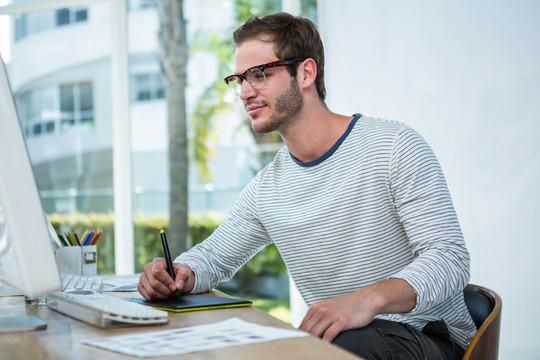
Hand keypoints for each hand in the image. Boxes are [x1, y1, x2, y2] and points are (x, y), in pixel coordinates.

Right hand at [138, 258, 194, 300]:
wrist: (175, 278)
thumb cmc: (179, 273)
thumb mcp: (185, 271)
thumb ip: (184, 276)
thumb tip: (178, 285)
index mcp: (158, 262)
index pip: (157, 271)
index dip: (166, 281)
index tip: (174, 287)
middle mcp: (148, 268)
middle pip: (154, 283)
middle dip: (165, 290)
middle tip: (173, 292)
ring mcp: (143, 278)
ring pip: (150, 291)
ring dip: (162, 295)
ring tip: (169, 293)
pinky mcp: (140, 287)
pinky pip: (147, 296)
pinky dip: (157, 298)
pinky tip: (162, 295)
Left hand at [298, 279, 415, 341]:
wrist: (365, 299)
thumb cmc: (348, 306)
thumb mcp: (329, 307)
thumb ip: (319, 315)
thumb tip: (310, 327)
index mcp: (317, 307)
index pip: (303, 324)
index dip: (299, 335)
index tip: (297, 343)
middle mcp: (322, 310)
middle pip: (307, 329)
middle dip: (303, 340)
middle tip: (300, 349)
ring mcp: (331, 315)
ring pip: (316, 332)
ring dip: (312, 343)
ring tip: (309, 350)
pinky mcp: (341, 321)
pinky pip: (329, 335)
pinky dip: (325, 343)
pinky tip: (324, 348)